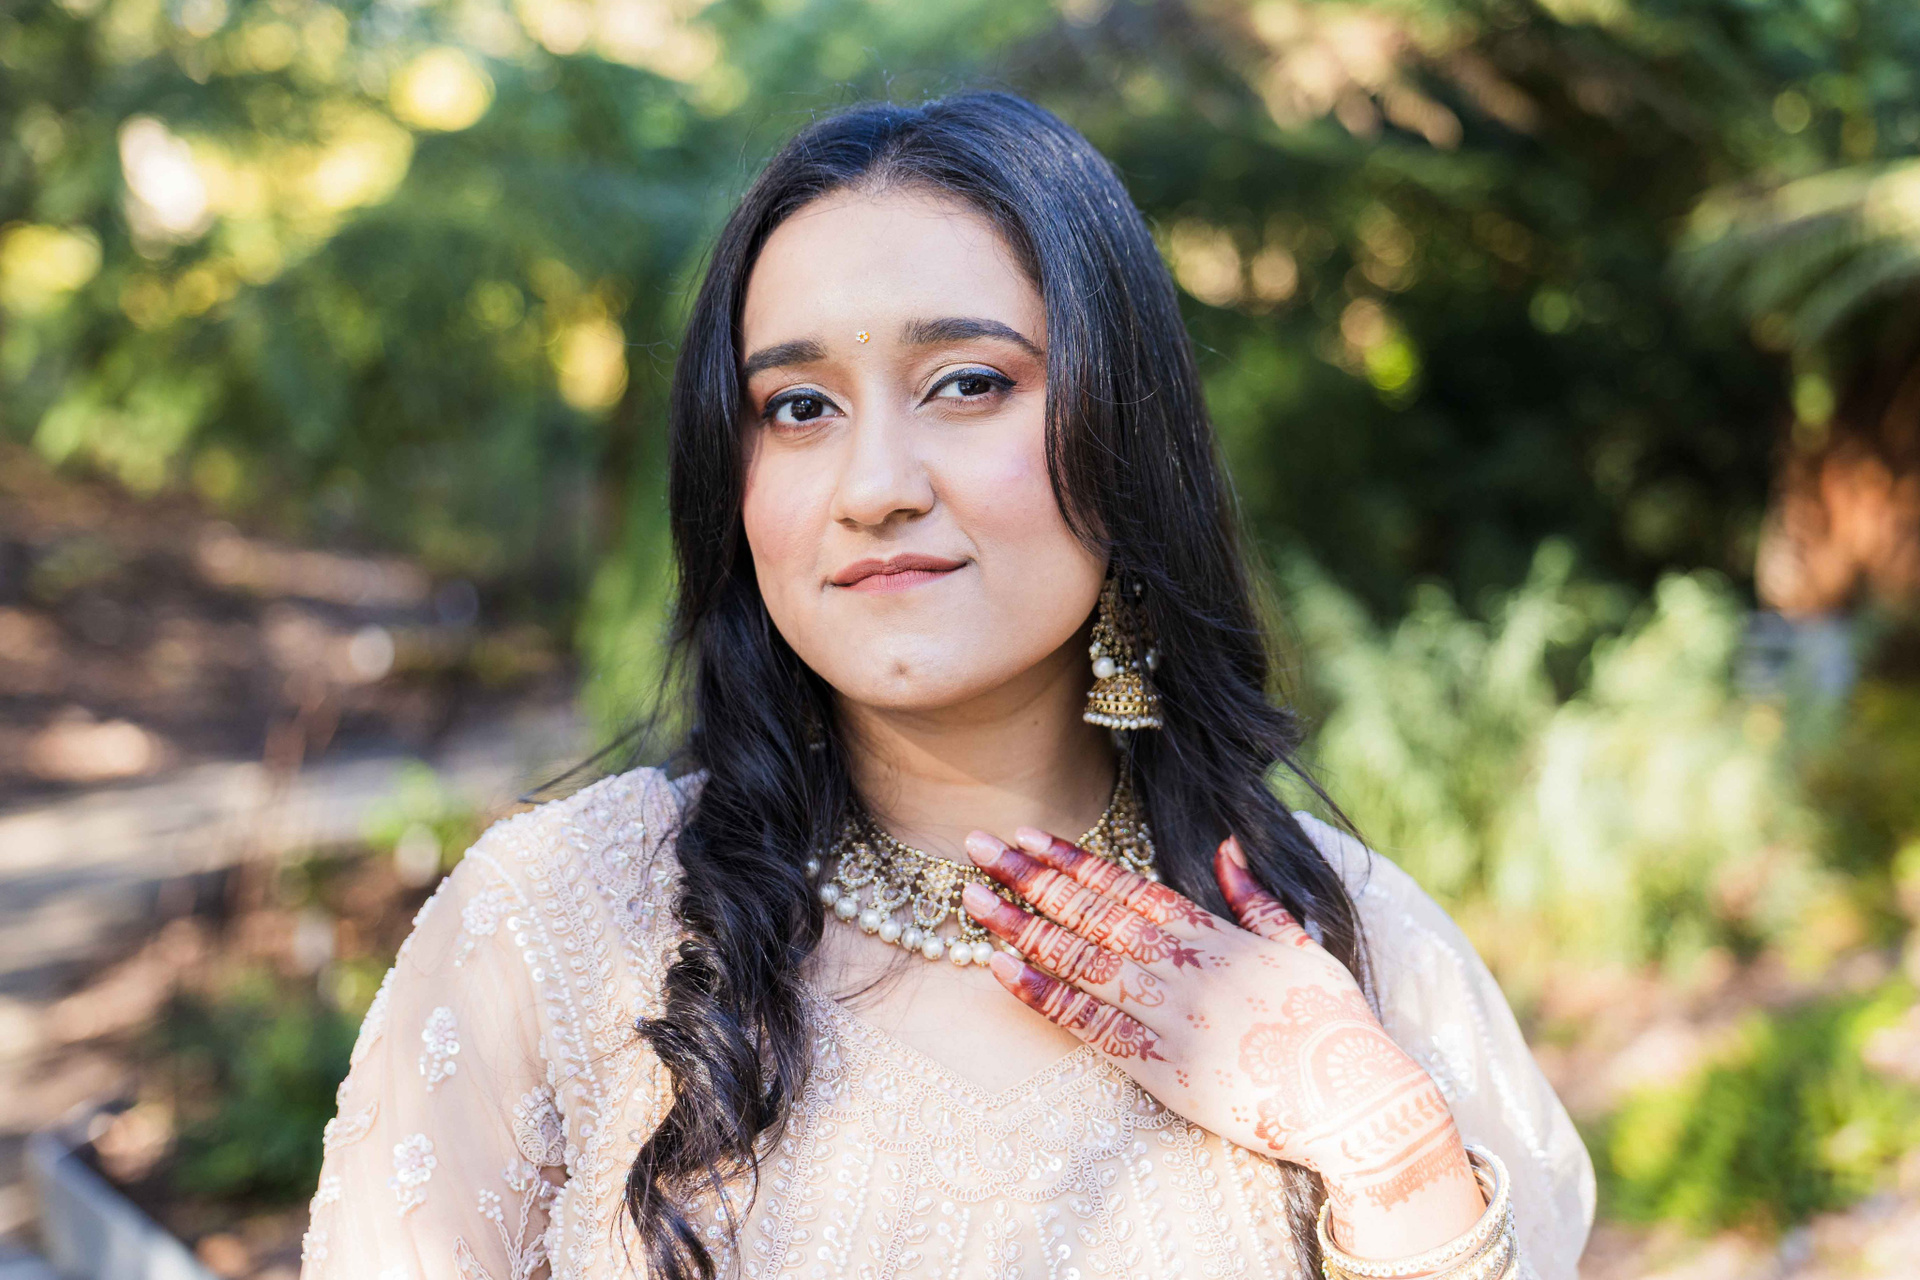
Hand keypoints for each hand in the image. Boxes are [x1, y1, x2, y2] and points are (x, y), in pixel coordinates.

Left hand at [960, 826, 1480, 1245]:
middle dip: (1030, 879)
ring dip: (1022, 928)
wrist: (1356, 1097)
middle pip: (1092, 913)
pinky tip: (1004, 971)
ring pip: (1082, 961)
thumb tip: (1227, 847)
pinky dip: (1046, 996)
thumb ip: (1255, 896)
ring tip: (973, 901)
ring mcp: (1171, 1015)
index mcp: (1214, 934)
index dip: (1072, 860)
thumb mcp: (1301, 944)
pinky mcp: (1164, 1067)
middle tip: (977, 848)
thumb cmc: (1332, 1022)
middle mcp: (1185, 966)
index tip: (1028, 836)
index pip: (1127, 886)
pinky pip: (1092, 1026)